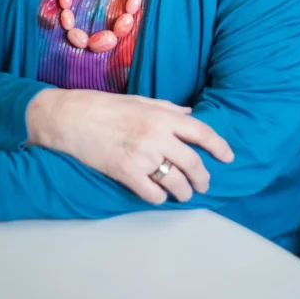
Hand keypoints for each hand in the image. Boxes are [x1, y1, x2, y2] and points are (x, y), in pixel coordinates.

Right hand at [26, 89, 233, 204]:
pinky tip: (157, 196)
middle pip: (193, 163)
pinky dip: (159, 198)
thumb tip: (191, 114)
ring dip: (184, 192)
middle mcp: (156, 135)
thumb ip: (168, 108)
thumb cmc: (105, 106)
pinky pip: (153, 194)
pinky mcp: (125, 172)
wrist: (71, 117)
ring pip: (176, 182)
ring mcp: (141, 155)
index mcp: (161, 115)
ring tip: (183, 194)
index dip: (219, 146)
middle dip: (203, 178)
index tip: (228, 157)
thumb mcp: (140, 100)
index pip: (201, 132)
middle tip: (204, 184)